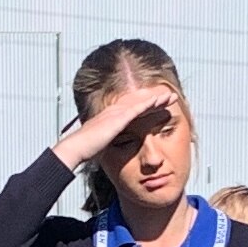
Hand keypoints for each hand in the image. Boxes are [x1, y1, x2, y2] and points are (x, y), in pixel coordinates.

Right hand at [51, 83, 177, 170]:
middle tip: (170, 96)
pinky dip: (149, 103)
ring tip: (170, 96)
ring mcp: (116, 113)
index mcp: (111, 118)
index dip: (147, 106)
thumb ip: (109, 144)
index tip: (158, 105)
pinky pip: (137, 108)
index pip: (133, 109)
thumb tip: (112, 150)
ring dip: (156, 99)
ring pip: (141, 102)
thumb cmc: (85, 150)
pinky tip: (159, 100)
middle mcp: (114, 112)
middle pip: (139, 102)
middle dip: (155, 99)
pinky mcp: (118, 118)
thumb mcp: (101, 146)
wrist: (76, 148)